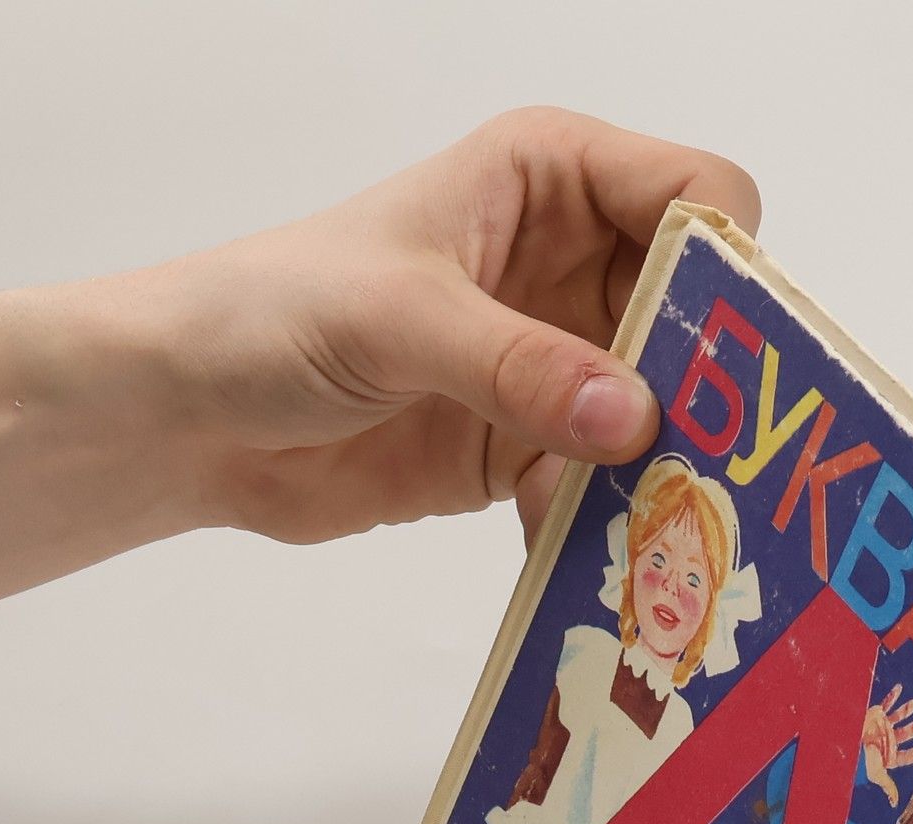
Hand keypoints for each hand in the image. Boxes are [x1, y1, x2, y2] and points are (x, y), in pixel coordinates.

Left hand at [146, 109, 757, 544]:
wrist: (187, 419)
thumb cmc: (267, 314)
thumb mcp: (397, 318)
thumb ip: (520, 364)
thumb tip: (636, 418)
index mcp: (551, 180)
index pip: (696, 199)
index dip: (724, 271)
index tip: (722, 359)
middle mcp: (572, 263)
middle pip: (699, 318)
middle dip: (713, 390)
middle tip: (715, 465)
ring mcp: (559, 362)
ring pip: (667, 411)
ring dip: (670, 469)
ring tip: (669, 525)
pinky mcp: (536, 448)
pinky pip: (612, 484)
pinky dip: (613, 520)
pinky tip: (594, 553)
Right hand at [861, 687, 912, 804]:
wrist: (846, 739)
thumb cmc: (861, 757)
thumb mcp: (876, 771)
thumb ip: (887, 784)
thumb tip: (895, 802)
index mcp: (887, 754)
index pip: (904, 755)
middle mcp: (886, 739)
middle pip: (904, 735)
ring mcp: (881, 726)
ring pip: (897, 717)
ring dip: (906, 711)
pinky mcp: (875, 714)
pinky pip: (886, 702)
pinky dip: (892, 696)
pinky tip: (900, 688)